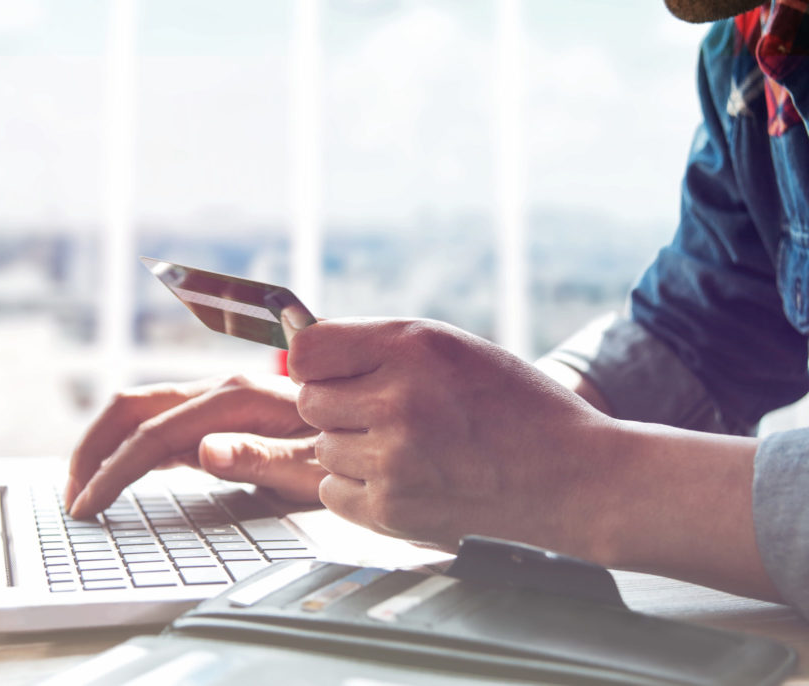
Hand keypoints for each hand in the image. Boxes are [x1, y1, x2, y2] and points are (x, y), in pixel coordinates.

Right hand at [65, 373, 325, 517]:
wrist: (365, 423)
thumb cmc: (344, 446)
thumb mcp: (314, 463)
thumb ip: (260, 457)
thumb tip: (202, 451)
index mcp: (237, 399)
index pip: (156, 434)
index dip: (115, 470)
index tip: (89, 505)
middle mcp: (218, 392)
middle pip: (132, 408)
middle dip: (92, 449)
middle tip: (72, 498)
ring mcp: (213, 403)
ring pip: (139, 412)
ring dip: (104, 446)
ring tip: (83, 491)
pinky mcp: (214, 418)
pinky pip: (158, 426)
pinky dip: (128, 449)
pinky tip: (118, 476)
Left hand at [289, 318, 619, 558]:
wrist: (574, 478)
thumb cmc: (515, 405)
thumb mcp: (452, 348)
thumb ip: (379, 345)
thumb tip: (300, 353)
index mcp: (412, 348)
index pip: (306, 351)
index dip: (318, 362)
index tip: (337, 371)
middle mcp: (397, 401)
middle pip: (309, 401)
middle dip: (340, 405)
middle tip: (388, 413)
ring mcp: (393, 461)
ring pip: (323, 447)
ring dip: (353, 448)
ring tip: (410, 447)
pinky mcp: (391, 511)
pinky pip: (332, 491)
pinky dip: (358, 488)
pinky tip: (405, 479)